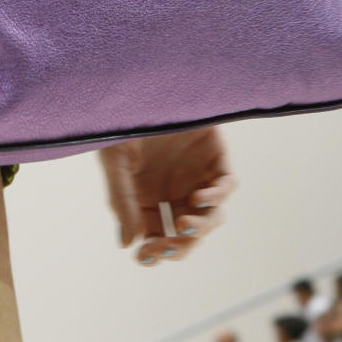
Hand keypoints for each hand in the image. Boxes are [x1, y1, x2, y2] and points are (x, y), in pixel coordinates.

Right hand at [98, 126, 235, 264]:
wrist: (142, 85)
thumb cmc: (122, 123)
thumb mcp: (116, 164)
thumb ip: (122, 202)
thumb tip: (127, 244)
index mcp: (147, 197)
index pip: (155, 236)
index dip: (153, 251)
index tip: (145, 256)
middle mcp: (174, 190)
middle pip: (185, 233)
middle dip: (178, 246)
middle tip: (167, 247)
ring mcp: (197, 175)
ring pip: (210, 216)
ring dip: (199, 228)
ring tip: (183, 225)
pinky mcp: (216, 157)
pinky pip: (225, 186)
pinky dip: (216, 197)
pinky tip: (198, 198)